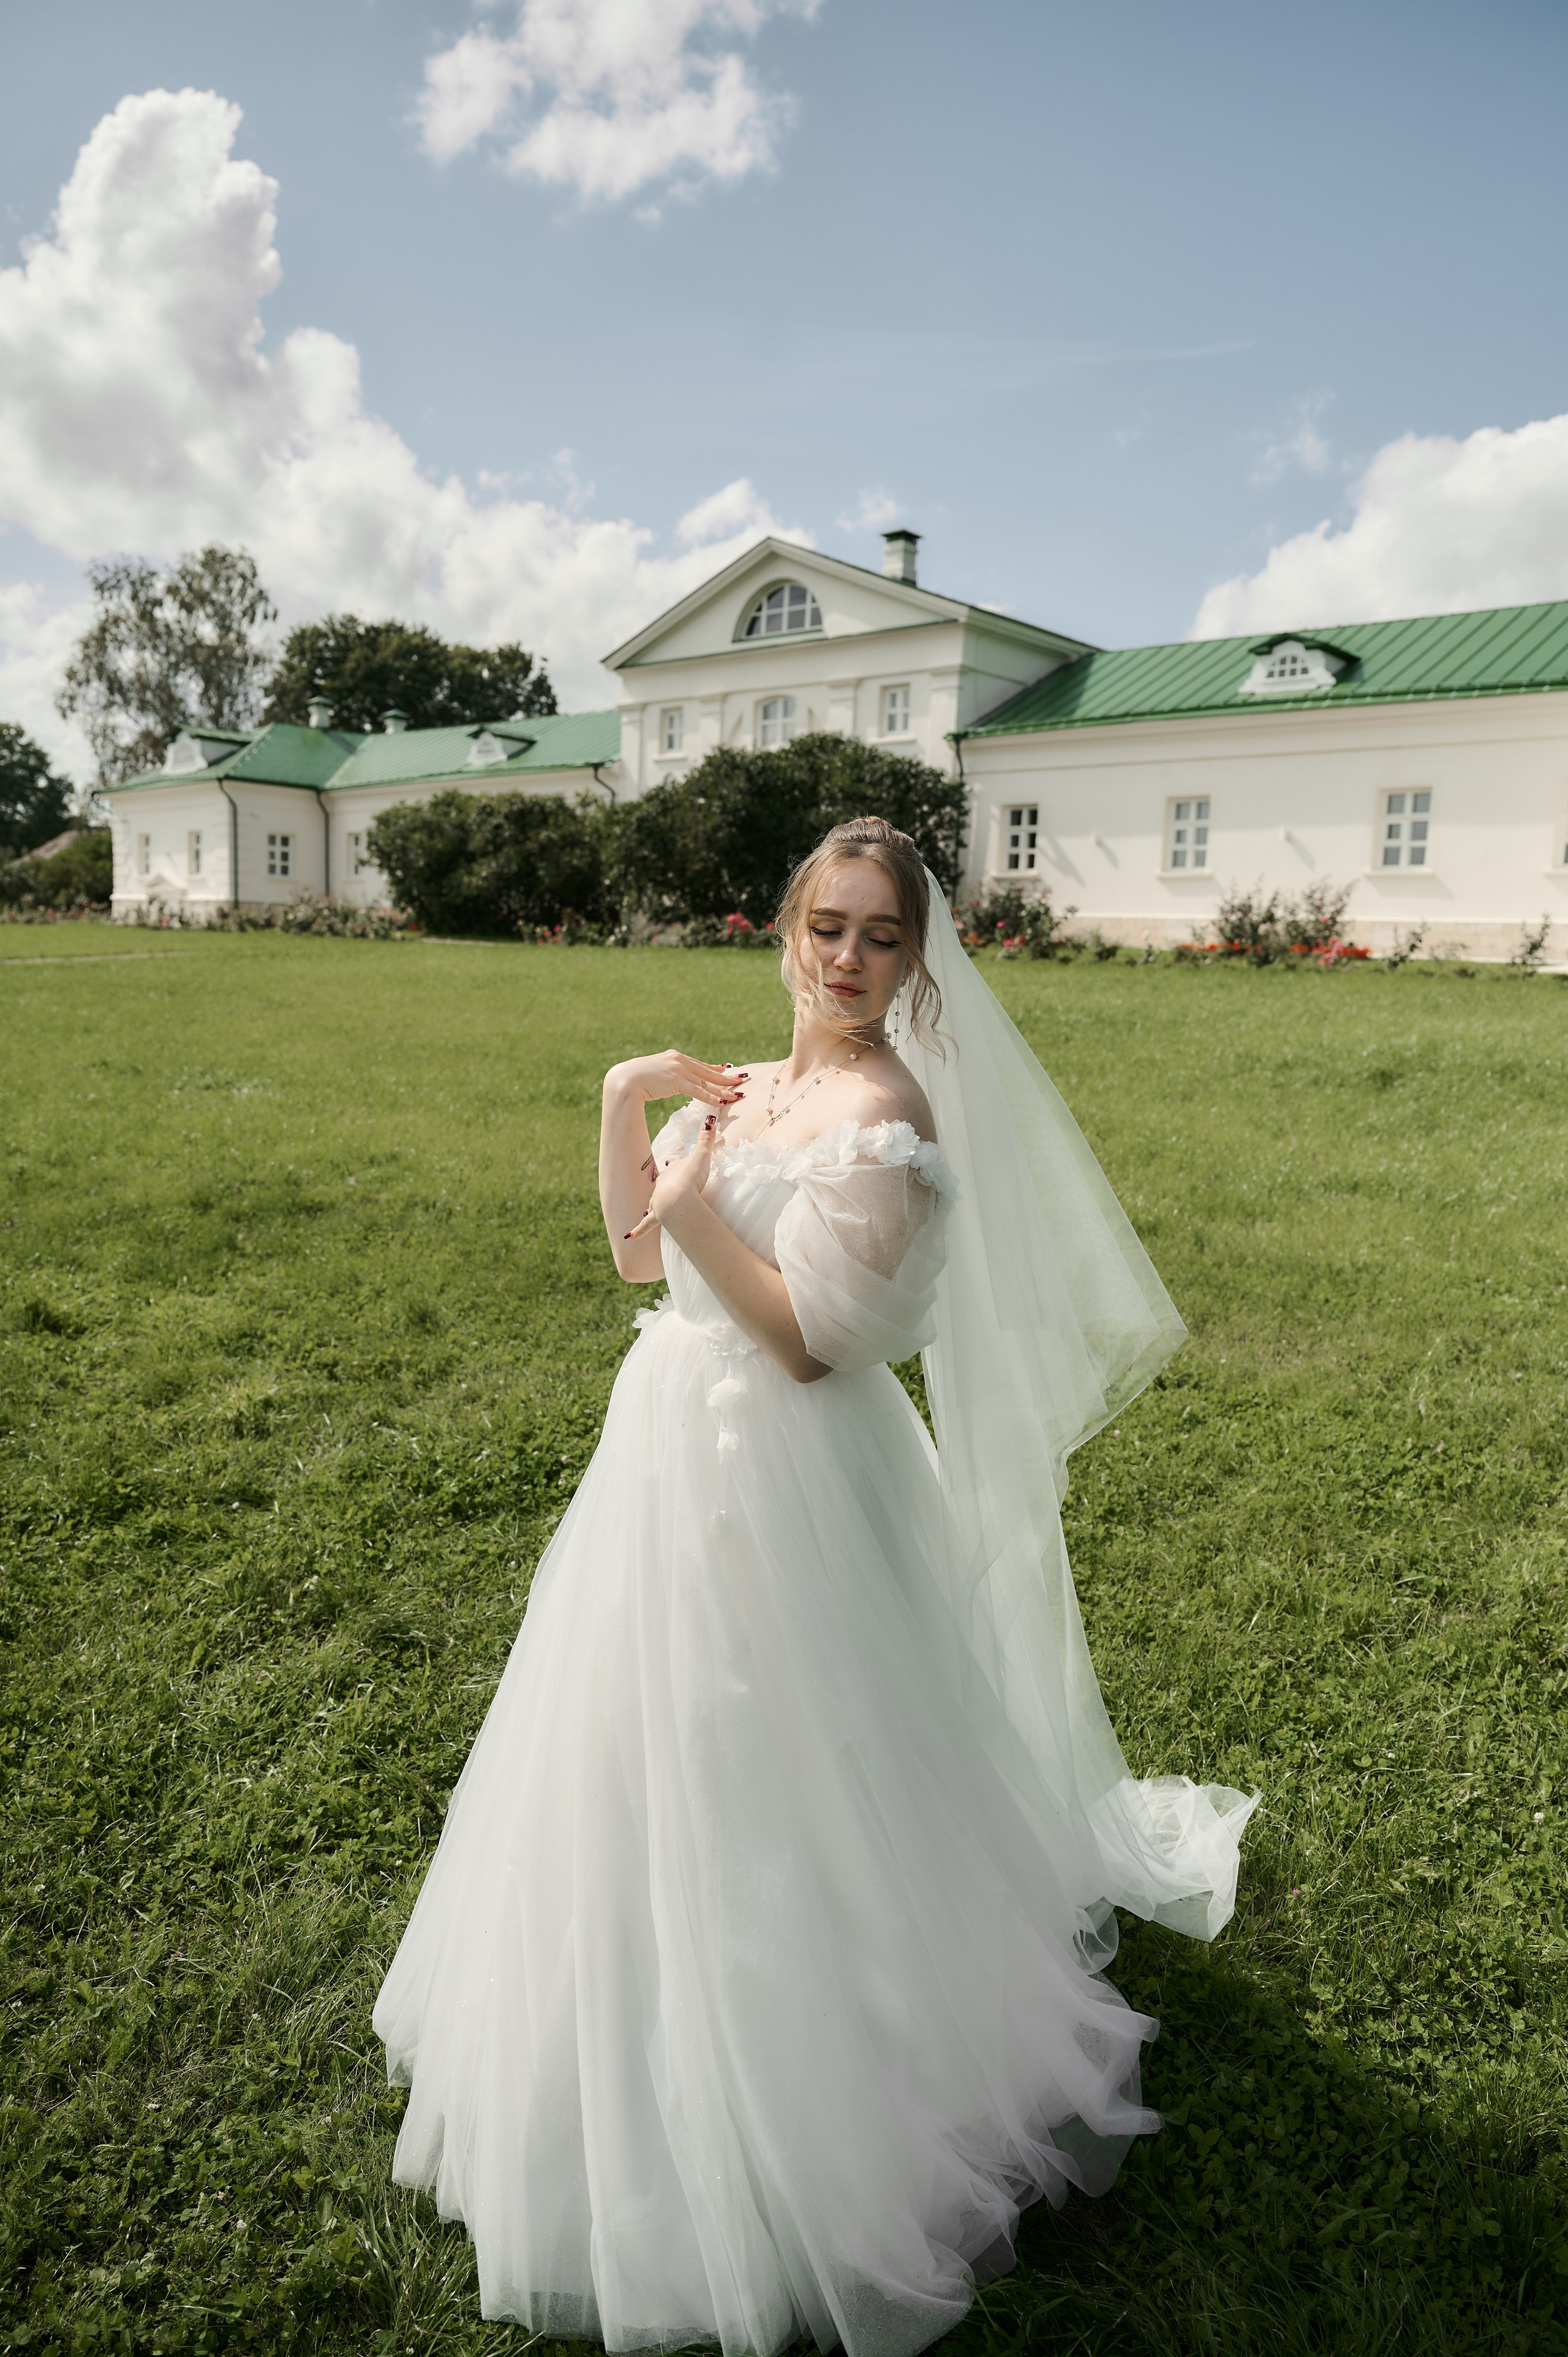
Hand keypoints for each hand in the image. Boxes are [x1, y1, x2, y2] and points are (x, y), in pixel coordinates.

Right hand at [605, 1049, 747, 1110]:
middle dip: (727, 1078)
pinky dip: (712, 1097)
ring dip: (724, 1089)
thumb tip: (669, 1081)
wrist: (624, 1079)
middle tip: (743, 1080)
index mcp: (675, 1057)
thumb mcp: (654, 1073)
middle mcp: (679, 1060)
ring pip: (707, 1082)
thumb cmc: (634, 1079)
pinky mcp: (677, 1081)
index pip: (700, 1065)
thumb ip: (666, 1075)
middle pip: (708, 1072)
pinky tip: (723, 1102)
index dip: (715, 1069)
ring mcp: (679, 1070)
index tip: (728, 1070)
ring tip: (738, 1094)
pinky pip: (699, 1091)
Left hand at [626, 1113, 715, 1241]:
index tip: (673, 1163)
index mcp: (672, 1170)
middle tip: (666, 1186)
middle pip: (662, 1183)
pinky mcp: (658, 1218)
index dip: (676, 1164)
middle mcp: (662, 1185)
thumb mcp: (702, 1156)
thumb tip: (710, 1117)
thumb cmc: (690, 1178)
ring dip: (651, 1206)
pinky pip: (646, 1226)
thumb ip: (707, 1139)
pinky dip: (638, 1230)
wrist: (679, 1199)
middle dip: (664, 1185)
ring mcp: (659, 1201)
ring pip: (653, 1203)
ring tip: (646, 1210)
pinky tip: (629, 1237)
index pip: (673, 1165)